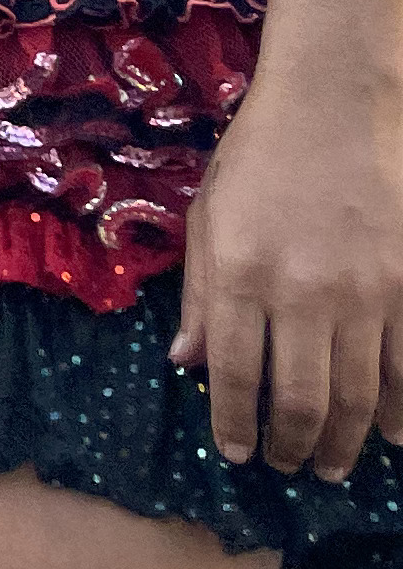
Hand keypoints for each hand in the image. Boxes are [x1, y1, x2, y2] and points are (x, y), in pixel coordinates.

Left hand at [177, 67, 402, 478]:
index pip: (236, 376)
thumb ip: (201, 293)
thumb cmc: (261, 154)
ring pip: (357, 397)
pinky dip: (398, 411)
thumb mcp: (209, 215)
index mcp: (241, 273)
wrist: (338, 102)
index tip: (236, 453)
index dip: (234, 425)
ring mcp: (364, 294)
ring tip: (332, 465)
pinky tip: (389, 434)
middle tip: (287, 466)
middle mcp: (302, 293)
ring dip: (343, 443)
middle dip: (292, 447)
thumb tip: (187, 363)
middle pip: (302, 401)